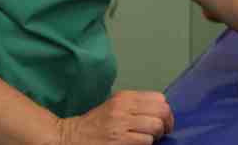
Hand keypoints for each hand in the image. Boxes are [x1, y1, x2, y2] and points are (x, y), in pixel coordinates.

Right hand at [57, 90, 173, 144]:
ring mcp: (121, 125)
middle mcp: (124, 108)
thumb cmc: (96, 124)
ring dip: (156, 136)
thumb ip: (136, 105)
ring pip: (156, 127)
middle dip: (166, 124)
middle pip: (161, 111)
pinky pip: (146, 141)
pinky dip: (147, 144)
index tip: (164, 120)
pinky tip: (138, 144)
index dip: (165, 112)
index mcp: (125, 97)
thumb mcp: (115, 106)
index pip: (159, 99)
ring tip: (149, 139)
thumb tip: (161, 111)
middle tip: (162, 132)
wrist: (71, 138)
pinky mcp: (120, 142)